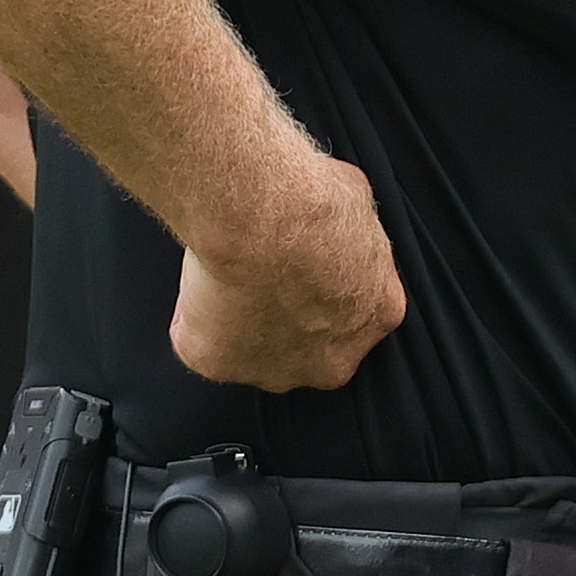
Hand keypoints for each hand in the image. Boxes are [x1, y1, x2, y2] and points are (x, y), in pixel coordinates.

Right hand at [169, 154, 408, 392]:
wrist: (258, 218)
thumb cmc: (313, 204)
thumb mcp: (360, 205)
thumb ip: (352, 236)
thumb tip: (337, 223)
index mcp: (377, 316)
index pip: (356, 314)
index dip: (326, 287)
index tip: (305, 266)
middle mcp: (332, 360)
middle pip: (311, 349)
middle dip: (291, 319)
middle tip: (268, 275)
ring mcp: (274, 371)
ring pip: (256, 352)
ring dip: (245, 324)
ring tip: (232, 276)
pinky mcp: (220, 366)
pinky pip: (204, 344)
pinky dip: (198, 319)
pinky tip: (203, 283)